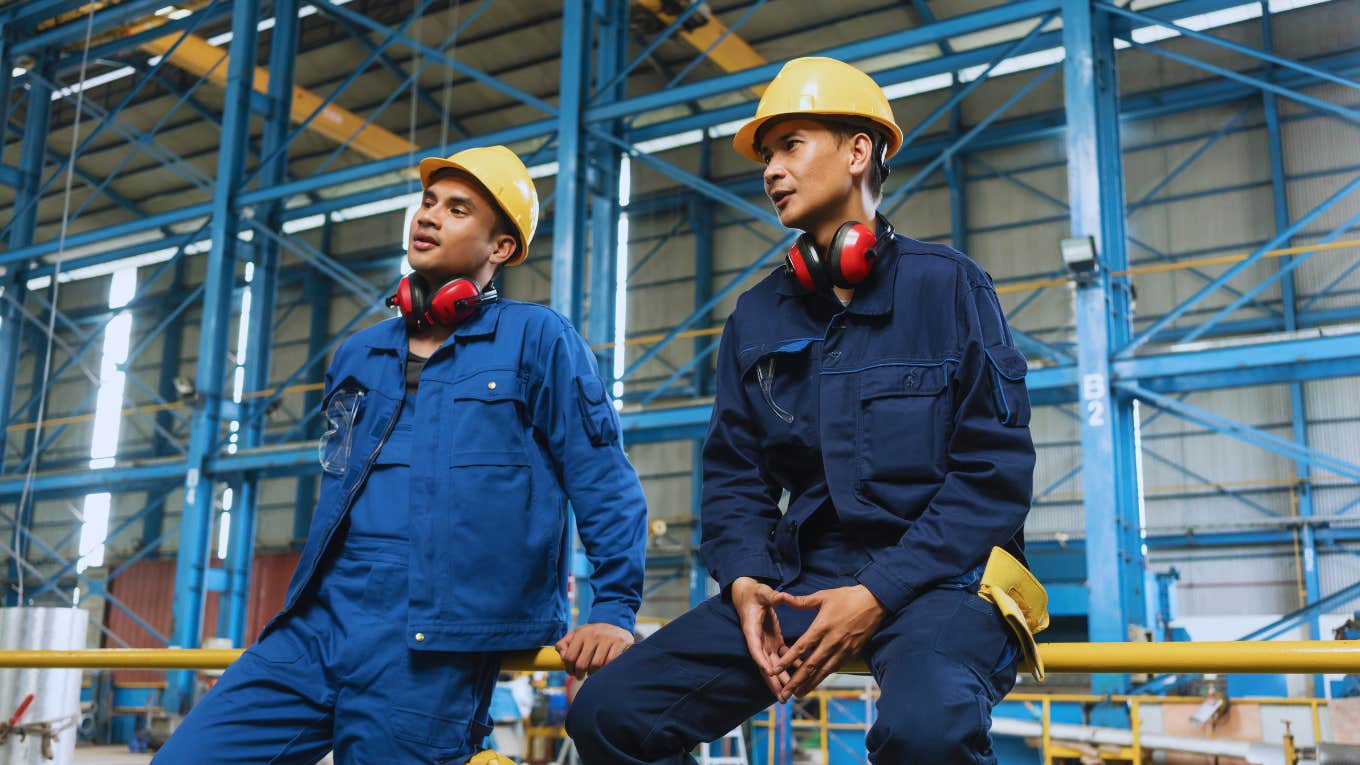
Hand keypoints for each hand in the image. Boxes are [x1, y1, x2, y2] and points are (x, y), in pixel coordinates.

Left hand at [555, 623, 633, 679]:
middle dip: (579, 674)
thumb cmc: (594, 635)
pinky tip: (604, 669)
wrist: (618, 628)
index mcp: (582, 632)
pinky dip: (605, 670)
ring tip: (592, 672)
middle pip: (581, 664)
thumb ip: (566, 643)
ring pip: (596, 666)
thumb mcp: (579, 634)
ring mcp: (608, 638)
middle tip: (580, 676)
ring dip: (593, 673)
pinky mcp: (620, 643)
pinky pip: (609, 664)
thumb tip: (561, 654)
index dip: (568, 669)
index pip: (569, 657)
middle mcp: (594, 634)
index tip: (572, 672)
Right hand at [730, 577, 791, 697]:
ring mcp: (766, 642)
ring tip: (792, 694)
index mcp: (752, 629)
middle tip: (782, 697)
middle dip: (773, 682)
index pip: (755, 648)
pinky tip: (803, 672)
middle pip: (765, 664)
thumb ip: (771, 596)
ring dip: (782, 679)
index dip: (761, 660)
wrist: (748, 594)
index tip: (770, 672)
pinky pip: (783, 656)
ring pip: (774, 665)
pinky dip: (792, 664)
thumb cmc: (753, 593)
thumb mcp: (762, 592)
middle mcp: (758, 640)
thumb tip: (782, 596)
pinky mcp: (773, 641)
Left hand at [771, 585, 885, 700]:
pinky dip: (824, 677)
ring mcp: (843, 649)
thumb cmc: (848, 597)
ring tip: (798, 694)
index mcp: (822, 627)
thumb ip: (802, 601)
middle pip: (811, 665)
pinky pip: (836, 668)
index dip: (787, 660)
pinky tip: (816, 682)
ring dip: (810, 684)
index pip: (801, 647)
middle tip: (784, 694)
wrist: (875, 602)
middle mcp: (832, 641)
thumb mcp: (823, 596)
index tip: (776, 670)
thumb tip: (783, 597)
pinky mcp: (853, 653)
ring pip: (824, 671)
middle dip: (796, 681)